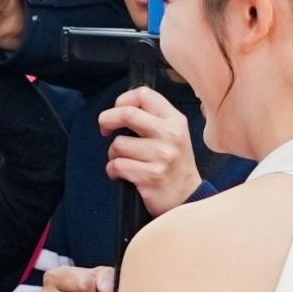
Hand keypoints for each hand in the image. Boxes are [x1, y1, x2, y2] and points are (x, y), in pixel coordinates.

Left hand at [102, 87, 201, 218]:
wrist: (188, 197)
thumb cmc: (173, 163)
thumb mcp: (173, 133)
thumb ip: (152, 118)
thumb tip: (119, 108)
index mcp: (175, 120)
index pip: (144, 94)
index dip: (123, 100)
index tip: (117, 111)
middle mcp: (171, 134)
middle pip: (128, 114)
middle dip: (107, 119)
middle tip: (104, 128)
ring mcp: (162, 156)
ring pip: (119, 144)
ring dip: (113, 153)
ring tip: (123, 160)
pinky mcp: (152, 176)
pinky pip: (117, 165)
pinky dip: (113, 170)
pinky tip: (121, 174)